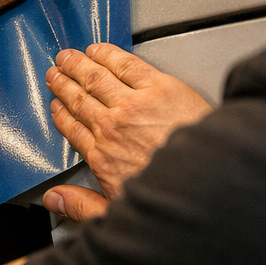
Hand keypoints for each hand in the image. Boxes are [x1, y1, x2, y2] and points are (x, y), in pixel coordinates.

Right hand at [46, 43, 211, 201]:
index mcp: (103, 156)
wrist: (210, 182)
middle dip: (63, 84)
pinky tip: (98, 50)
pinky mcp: (159, 88)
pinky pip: (125, 64)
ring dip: (78, 65)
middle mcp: (113, 127)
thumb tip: (55, 199)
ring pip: (96, 78)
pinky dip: (107, 54)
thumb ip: (81, 205)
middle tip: (55, 74)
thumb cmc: (173, 198)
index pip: (73, 128)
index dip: (61, 113)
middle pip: (80, 99)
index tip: (56, 105)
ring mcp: (134, 105)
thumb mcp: (117, 214)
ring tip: (68, 57)